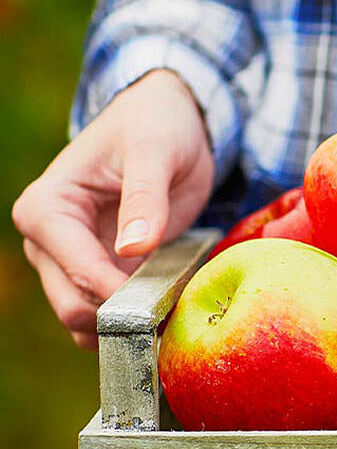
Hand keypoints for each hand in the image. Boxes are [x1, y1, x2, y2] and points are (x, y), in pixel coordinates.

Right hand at [12, 69, 213, 348]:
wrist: (168, 122)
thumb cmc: (155, 126)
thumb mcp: (156, 151)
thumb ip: (145, 197)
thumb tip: (134, 249)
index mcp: (47, 208)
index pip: (74, 267)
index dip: (115, 293)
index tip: (159, 303)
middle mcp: (48, 242)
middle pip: (72, 305)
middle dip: (121, 318)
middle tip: (174, 314)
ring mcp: (72, 263)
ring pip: (89, 320)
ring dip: (130, 326)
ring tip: (177, 313)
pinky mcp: (102, 274)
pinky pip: (112, 314)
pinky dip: (139, 321)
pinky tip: (173, 311)